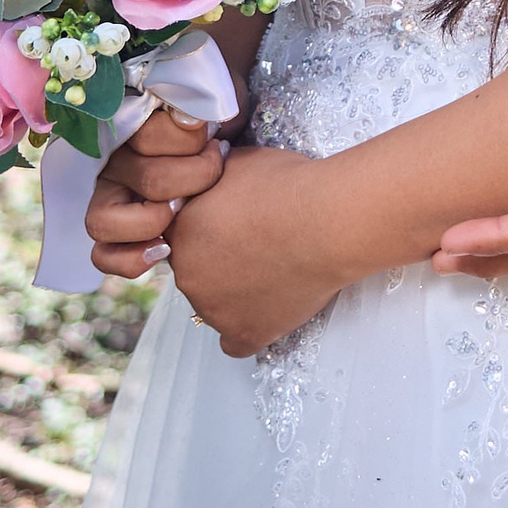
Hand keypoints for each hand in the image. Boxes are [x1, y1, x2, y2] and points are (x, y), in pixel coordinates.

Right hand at [85, 103, 227, 282]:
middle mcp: (113, 163)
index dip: (192, 141)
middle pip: (148, 179)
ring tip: (181, 213)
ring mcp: (108, 200)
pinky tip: (164, 248)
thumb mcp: (217, 103)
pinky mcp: (114, 234)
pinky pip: (103, 256)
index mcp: (132, 126)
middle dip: (194, 179)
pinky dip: (131, 259)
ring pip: (102, 221)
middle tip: (216, 171)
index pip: (151, 134)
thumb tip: (190, 119)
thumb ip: (204, 101)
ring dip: (151, 221)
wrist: (221, 154)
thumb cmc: (217, 129)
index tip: (217, 142)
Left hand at [161, 144, 353, 358]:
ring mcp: (214, 309)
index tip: (236, 222)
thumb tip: (208, 174)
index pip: (182, 234)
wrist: (327, 221)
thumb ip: (210, 178)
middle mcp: (187, 275)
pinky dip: (248, 330)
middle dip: (220, 258)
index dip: (210, 226)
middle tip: (259, 243)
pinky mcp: (246, 332)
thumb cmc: (288, 186)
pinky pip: (234, 344)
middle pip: (197, 270)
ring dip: (236, 291)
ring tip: (275, 270)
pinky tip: (264, 314)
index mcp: (181, 231)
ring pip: (214, 304)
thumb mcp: (236, 162)